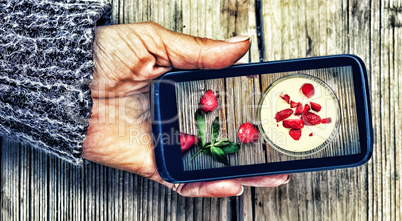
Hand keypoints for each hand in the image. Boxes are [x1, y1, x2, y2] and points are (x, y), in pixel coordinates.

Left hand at [83, 22, 288, 196]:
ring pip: (209, 161)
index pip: (224, 101)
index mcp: (182, 88)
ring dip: (240, 169)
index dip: (249, 107)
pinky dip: (206, 184)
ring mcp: (167, 142)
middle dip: (253, 145)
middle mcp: (178, 117)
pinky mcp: (152, 162)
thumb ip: (198, 50)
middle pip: (222, 135)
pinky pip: (182, 179)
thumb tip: (241, 44)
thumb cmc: (102, 56)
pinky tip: (232, 183)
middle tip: (282, 148)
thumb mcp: (154, 41)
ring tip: (270, 172)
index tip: (272, 110)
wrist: (62, 82)